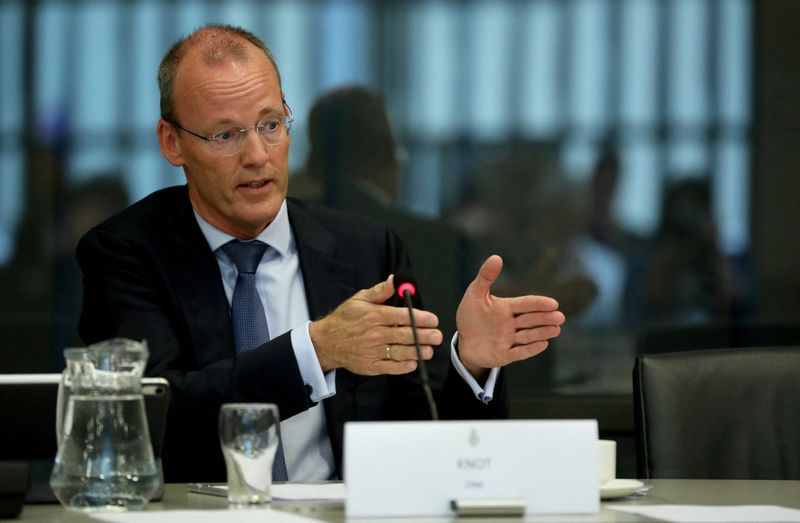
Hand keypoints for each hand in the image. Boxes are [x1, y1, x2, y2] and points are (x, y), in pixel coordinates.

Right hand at [310, 275, 442, 375]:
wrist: (326, 342)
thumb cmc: (344, 319)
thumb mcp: (359, 299)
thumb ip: (380, 291)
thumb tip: (395, 280)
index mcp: (374, 315)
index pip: (402, 316)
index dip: (420, 318)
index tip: (433, 320)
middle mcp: (375, 334)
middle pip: (405, 335)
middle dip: (424, 335)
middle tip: (437, 335)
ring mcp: (373, 351)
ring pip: (401, 352)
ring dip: (418, 352)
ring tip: (430, 350)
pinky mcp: (370, 365)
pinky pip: (391, 367)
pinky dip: (403, 366)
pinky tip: (413, 362)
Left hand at [456, 255, 565, 377]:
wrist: (464, 342)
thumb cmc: (470, 316)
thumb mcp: (474, 294)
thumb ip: (485, 277)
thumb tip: (496, 257)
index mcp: (507, 308)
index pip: (526, 304)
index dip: (539, 304)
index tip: (553, 303)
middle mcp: (511, 324)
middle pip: (531, 320)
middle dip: (545, 319)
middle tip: (560, 317)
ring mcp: (509, 340)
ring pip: (528, 336)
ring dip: (542, 333)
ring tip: (556, 329)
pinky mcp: (505, 355)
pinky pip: (519, 352)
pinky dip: (531, 349)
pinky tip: (543, 344)